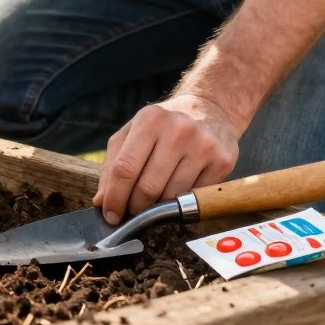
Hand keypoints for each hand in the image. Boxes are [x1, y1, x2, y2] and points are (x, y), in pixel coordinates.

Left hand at [92, 94, 244, 224]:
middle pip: (147, 188)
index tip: (110, 216)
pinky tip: (179, 188)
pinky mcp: (222, 161)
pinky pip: (194, 197)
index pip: (125, 169)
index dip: (114, 198)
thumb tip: (101, 202)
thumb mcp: (134, 133)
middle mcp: (178, 130)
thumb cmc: (164, 126)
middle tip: (132, 210)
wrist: (211, 108)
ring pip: (171, 197)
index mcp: (150, 120)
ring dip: (158, 206)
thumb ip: (113, 165)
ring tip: (156, 197)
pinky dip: (182, 201)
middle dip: (135, 207)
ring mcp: (203, 146)